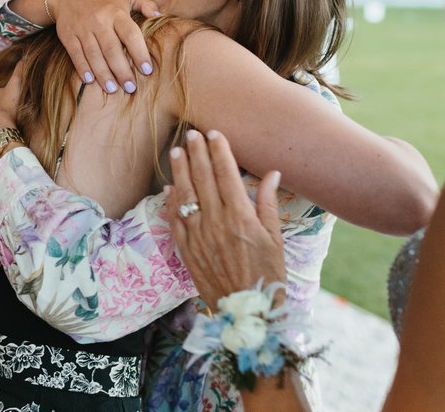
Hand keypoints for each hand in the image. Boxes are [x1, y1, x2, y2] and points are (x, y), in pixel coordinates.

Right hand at [49, 0, 159, 94]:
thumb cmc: (104, 2)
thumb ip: (145, 4)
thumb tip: (159, 16)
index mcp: (116, 13)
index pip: (130, 34)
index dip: (139, 53)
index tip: (147, 70)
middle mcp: (99, 21)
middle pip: (111, 49)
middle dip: (121, 70)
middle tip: (130, 87)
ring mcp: (83, 29)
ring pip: (94, 54)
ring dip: (103, 73)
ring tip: (112, 89)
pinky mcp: (68, 36)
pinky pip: (76, 54)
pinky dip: (82, 68)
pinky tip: (90, 80)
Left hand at [168, 130, 285, 309]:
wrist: (246, 312)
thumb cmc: (267, 275)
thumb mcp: (275, 239)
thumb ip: (268, 204)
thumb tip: (271, 174)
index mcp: (240, 216)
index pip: (226, 174)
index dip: (219, 152)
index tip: (214, 134)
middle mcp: (216, 222)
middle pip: (203, 179)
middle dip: (197, 153)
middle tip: (192, 133)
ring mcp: (198, 236)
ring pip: (185, 196)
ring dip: (180, 171)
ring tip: (177, 152)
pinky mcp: (187, 250)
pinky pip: (175, 221)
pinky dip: (171, 202)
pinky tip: (169, 188)